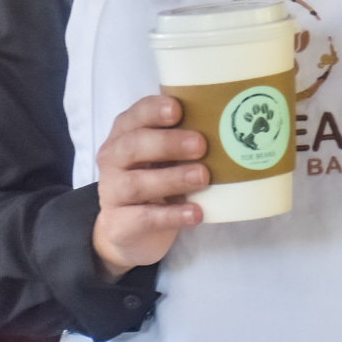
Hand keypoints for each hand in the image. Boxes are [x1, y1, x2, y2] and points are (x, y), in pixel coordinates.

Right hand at [92, 94, 206, 279]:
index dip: (154, 110)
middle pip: (133, 146)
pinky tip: (195, 213)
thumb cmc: (155, 179)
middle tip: (201, 145)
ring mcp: (111, 193)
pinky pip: (143, 219)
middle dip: (168, 143)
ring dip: (172, 178)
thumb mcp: (164, 156)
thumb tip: (229, 126)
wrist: (130, 231)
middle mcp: (112, 161)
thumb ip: (183, 139)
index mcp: (123, 135)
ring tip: (202, 177)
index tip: (178, 109)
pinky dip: (171, 215)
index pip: (134, 116)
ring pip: (136, 183)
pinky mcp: (118, 225)